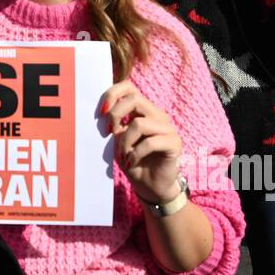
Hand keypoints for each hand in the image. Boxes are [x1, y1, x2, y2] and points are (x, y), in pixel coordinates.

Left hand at [102, 81, 182, 205]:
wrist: (151, 187)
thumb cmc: (133, 162)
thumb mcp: (118, 142)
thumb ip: (114, 125)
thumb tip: (102, 112)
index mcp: (143, 110)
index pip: (128, 87)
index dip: (112, 94)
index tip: (100, 113)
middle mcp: (157, 115)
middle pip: (134, 98)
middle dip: (115, 115)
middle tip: (108, 133)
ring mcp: (168, 128)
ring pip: (139, 123)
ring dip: (125, 141)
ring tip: (123, 155)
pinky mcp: (174, 143)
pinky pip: (150, 142)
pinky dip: (136, 153)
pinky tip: (132, 162)